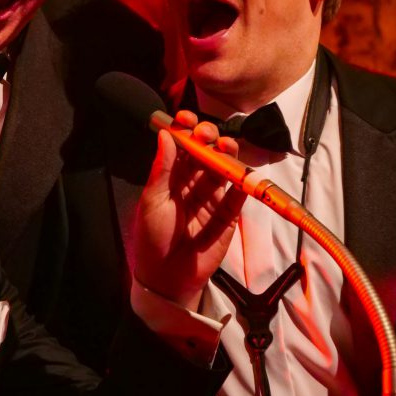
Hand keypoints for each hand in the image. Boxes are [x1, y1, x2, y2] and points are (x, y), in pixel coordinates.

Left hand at [133, 112, 245, 309]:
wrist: (167, 278)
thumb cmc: (153, 237)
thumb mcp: (152, 200)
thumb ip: (162, 169)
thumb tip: (165, 134)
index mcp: (171, 176)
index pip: (181, 147)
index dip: (184, 130)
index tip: (185, 118)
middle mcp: (192, 182)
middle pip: (205, 153)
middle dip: (207, 138)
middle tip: (207, 133)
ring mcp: (212, 198)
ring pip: (223, 170)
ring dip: (226, 155)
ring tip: (226, 146)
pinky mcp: (228, 215)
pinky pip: (238, 196)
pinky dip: (242, 184)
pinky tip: (241, 173)